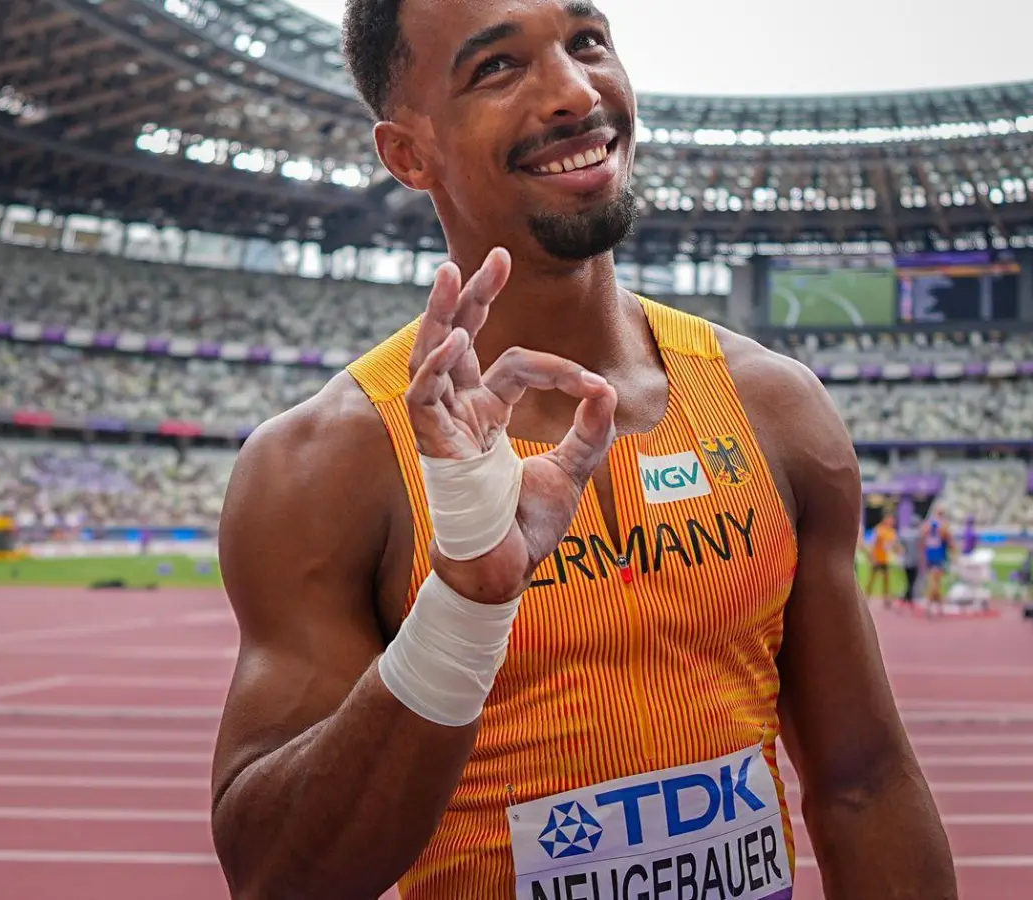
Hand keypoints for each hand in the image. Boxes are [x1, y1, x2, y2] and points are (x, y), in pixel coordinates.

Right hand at [405, 248, 617, 602]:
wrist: (505, 573)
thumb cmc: (527, 531)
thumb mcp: (573, 471)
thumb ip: (591, 430)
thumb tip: (608, 388)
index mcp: (487, 414)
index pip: (517, 366)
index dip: (558, 368)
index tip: (592, 385)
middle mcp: (460, 413)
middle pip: (459, 339)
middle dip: (474, 295)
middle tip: (494, 254)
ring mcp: (443, 426)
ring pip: (432, 356)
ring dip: (442, 313)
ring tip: (451, 271)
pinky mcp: (433, 445)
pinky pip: (424, 397)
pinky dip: (437, 367)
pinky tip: (456, 340)